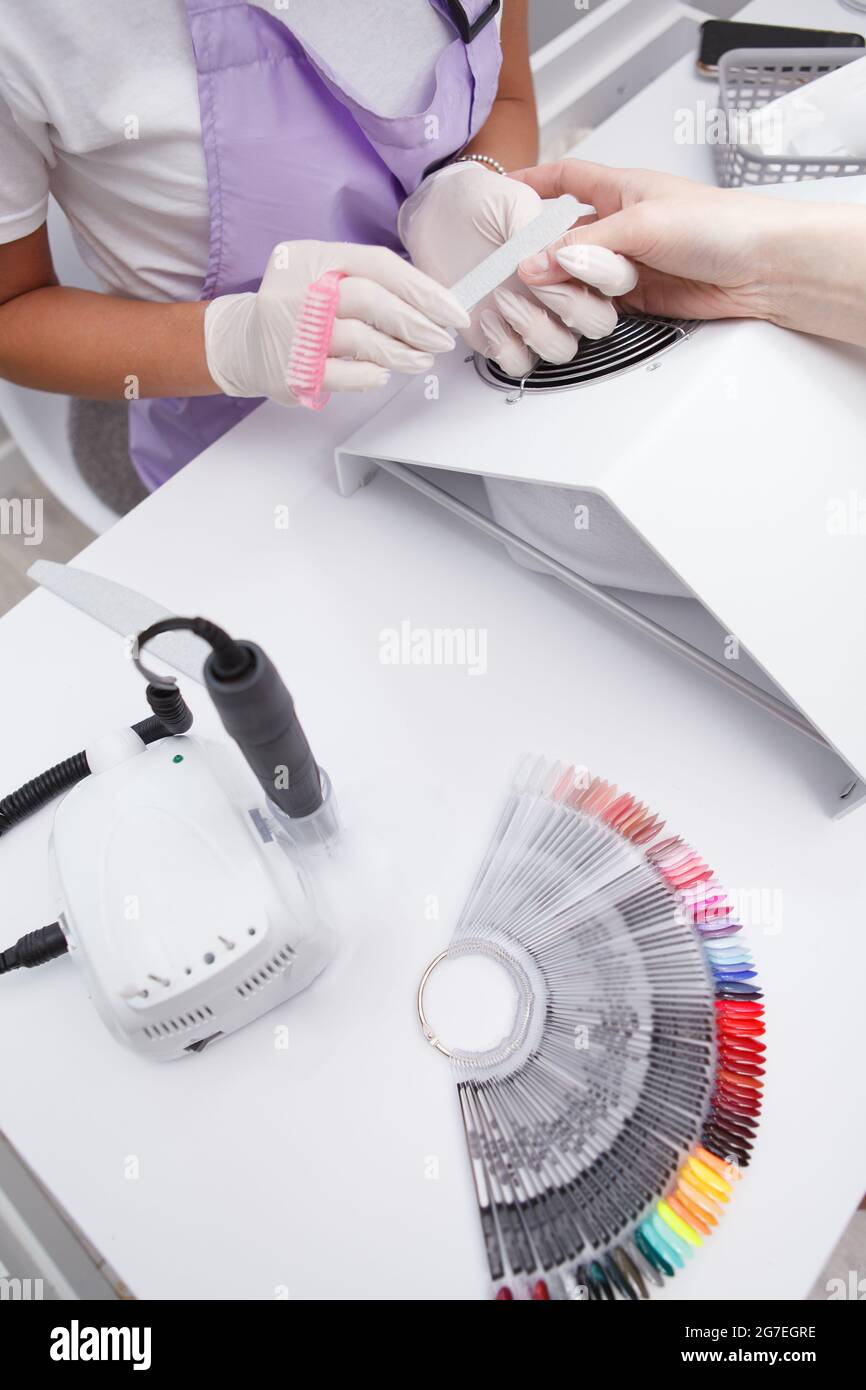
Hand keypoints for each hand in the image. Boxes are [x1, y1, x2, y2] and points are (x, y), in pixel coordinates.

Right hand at [204, 240, 469, 404]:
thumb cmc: (296, 308)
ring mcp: (294, 332)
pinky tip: (384, 373)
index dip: (422, 289)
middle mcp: (300, 291)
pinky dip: (371, 375)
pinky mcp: (293, 371)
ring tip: (422, 359)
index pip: (378, 265)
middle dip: (417, 323)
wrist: (243, 343)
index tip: (451, 310)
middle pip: (372, 301)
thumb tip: (430, 302)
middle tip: (443, 339)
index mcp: (313, 258)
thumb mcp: (322, 274)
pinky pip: (344, 375)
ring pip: (361, 340)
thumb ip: (367, 280)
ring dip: (402, 353)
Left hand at [399, 162, 635, 376]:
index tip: (568, 257)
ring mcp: (536, 320)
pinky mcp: (504, 340)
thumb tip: (552, 254)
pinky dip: (506, 347)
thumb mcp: (512, 200)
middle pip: (599, 323)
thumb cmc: (480, 203)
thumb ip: (537, 227)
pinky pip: (520, 363)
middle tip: (538, 282)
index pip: (617, 278)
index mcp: (580, 258)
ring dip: (538, 329)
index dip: (603, 273)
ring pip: (563, 350)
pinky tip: (487, 318)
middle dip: (572, 305)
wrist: (438, 218)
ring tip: (504, 298)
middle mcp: (565, 293)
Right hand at [514, 161, 791, 323]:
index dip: (533, 181)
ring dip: (566, 287)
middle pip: (565, 237)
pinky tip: (578, 313)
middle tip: (516, 270)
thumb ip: (583, 246)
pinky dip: (585, 310)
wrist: (762, 267)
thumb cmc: (720, 224)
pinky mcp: (639, 297)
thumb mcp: (639, 224)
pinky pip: (598, 304)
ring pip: (579, 276)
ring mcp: (629, 263)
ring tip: (554, 295)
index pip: (566, 178)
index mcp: (622, 189)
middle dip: (542, 253)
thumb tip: (536, 263)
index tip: (502, 192)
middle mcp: (622, 225)